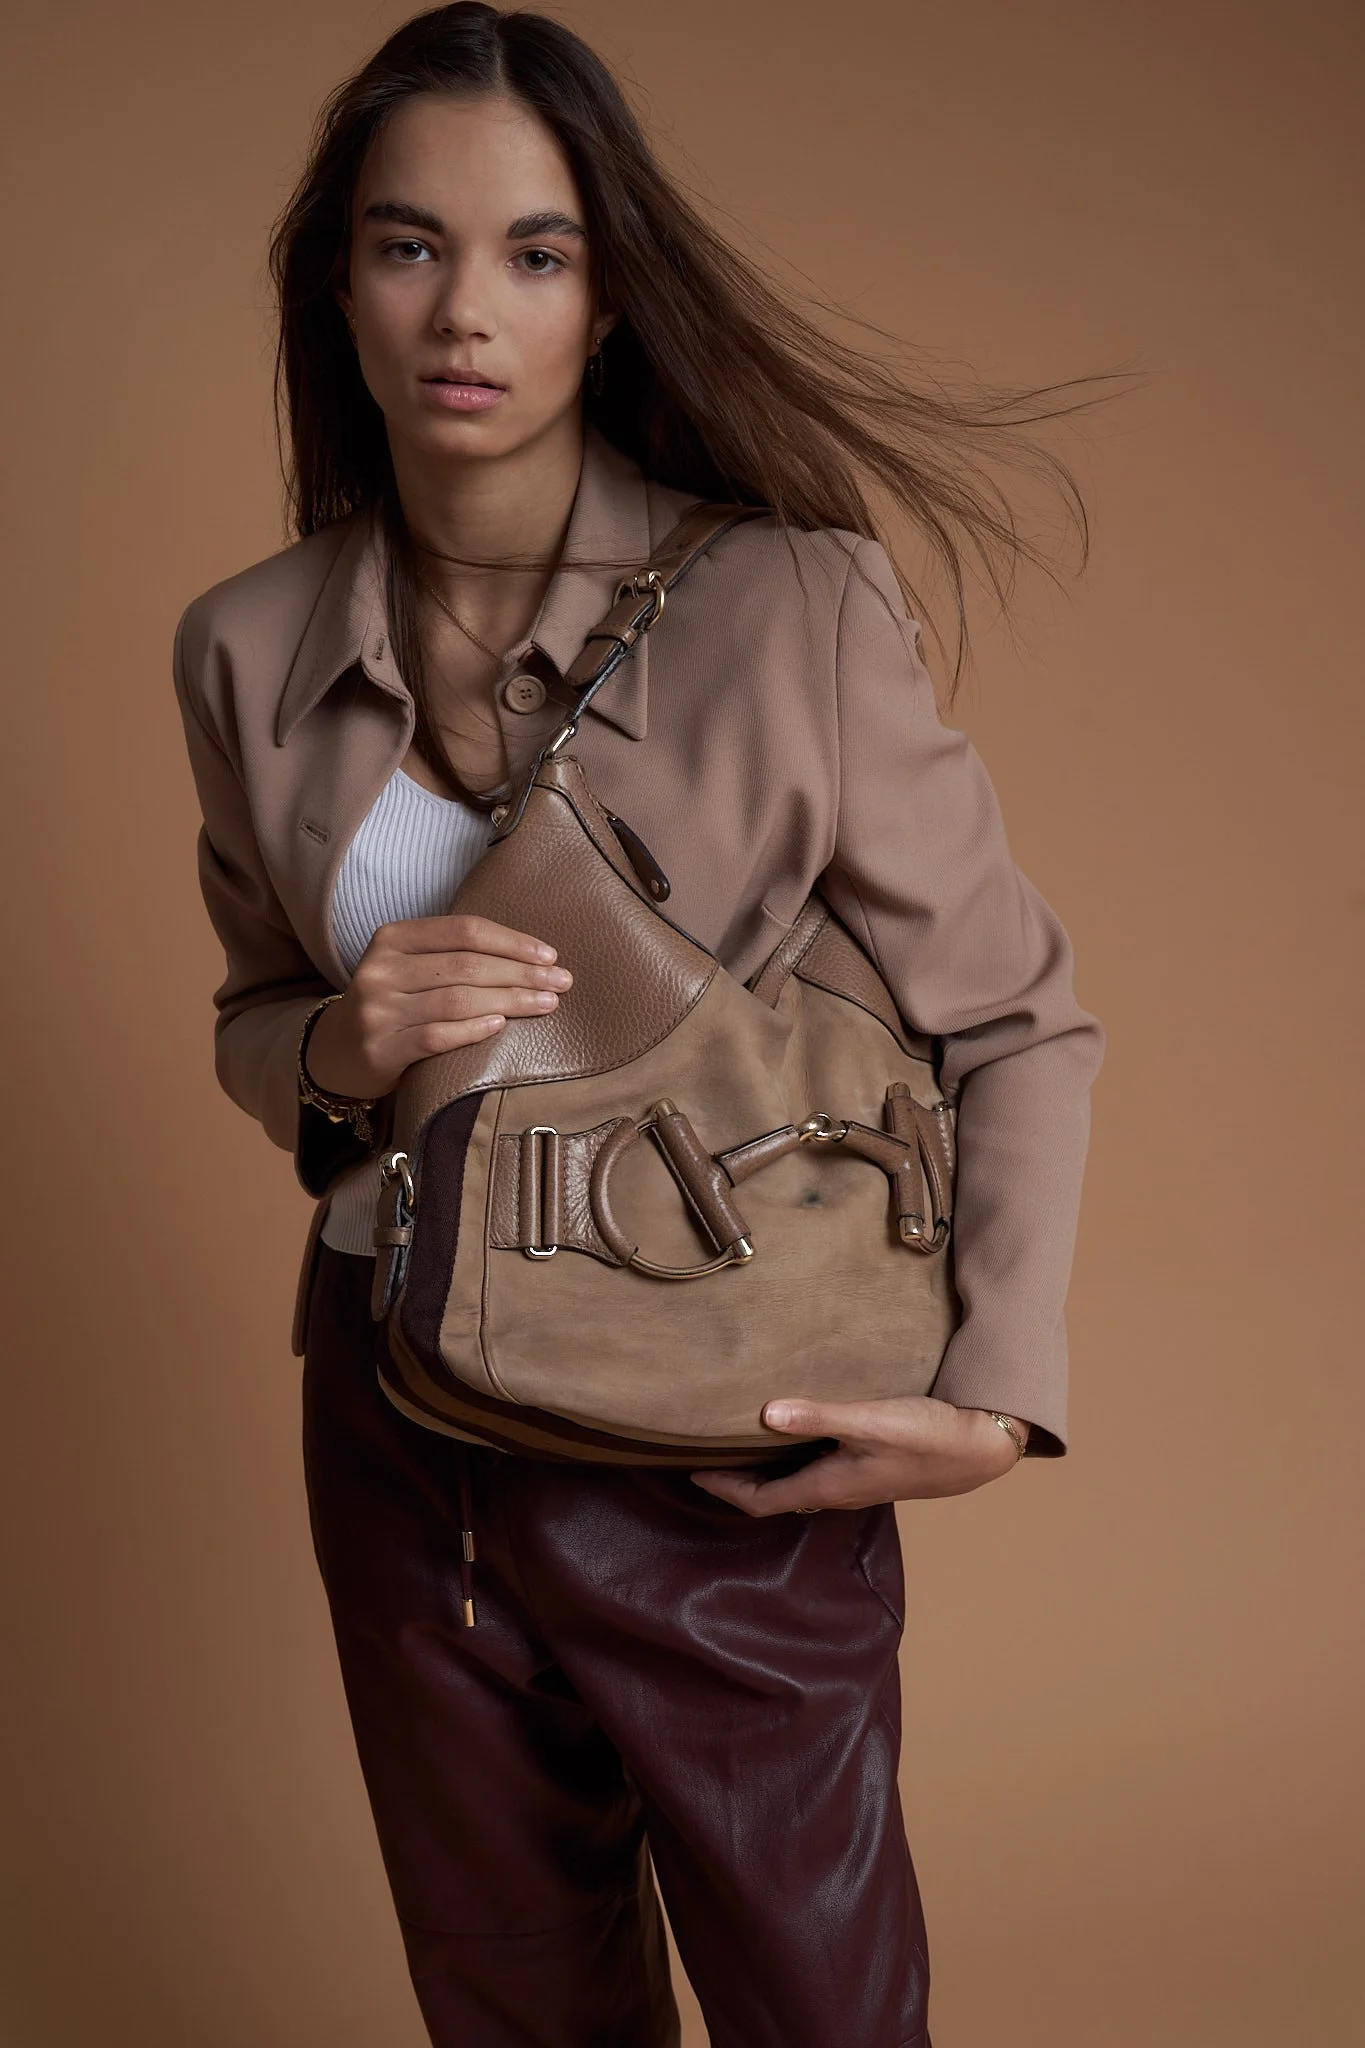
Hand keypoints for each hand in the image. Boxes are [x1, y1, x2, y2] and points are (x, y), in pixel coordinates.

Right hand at [304, 912, 571, 1098]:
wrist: (335, 1053)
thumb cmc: (391, 1005)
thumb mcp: (409, 967)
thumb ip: (452, 955)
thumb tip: (531, 955)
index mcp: (392, 938)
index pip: (463, 931)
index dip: (511, 941)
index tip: (549, 955)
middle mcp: (381, 969)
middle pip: (466, 965)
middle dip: (521, 973)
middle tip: (562, 981)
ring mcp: (377, 1010)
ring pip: (457, 999)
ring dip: (510, 1001)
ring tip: (546, 1004)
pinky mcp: (380, 1048)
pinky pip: (437, 1036)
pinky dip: (473, 1029)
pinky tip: (501, 1026)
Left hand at [690, 1395, 1028, 1515]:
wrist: (980, 1449)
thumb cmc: (927, 1437)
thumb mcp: (870, 1421)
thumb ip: (818, 1416)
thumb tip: (764, 1415)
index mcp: (828, 1485)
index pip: (760, 1499)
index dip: (723, 1489)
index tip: (692, 1473)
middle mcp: (836, 1491)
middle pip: (772, 1495)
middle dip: (737, 1482)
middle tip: (705, 1457)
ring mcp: (854, 1482)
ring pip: (795, 1484)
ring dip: (764, 1471)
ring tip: (739, 1446)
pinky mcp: (869, 1469)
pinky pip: (816, 1471)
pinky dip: (792, 1460)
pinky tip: (793, 1435)